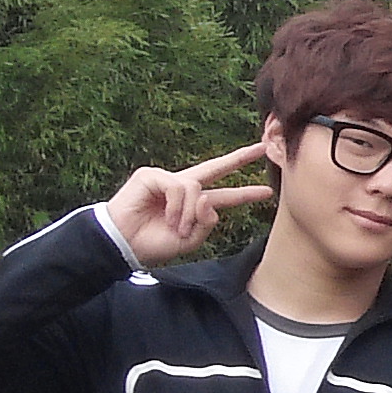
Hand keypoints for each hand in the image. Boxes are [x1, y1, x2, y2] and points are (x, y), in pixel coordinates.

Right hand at [103, 144, 273, 267]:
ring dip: (189, 213)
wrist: (124, 244)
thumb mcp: (189, 240)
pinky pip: (179, 187)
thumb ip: (207, 222)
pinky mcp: (151, 175)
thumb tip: (209, 198)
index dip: (244, 193)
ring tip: (178, 228)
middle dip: (239, 158)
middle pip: (215, 168)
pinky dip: (177, 206)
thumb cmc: (153, 244)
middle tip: (262, 148)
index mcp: (193, 205)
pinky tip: (167, 218)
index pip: (224, 195)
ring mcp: (167, 179)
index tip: (267, 191)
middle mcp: (182, 187)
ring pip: (197, 188)